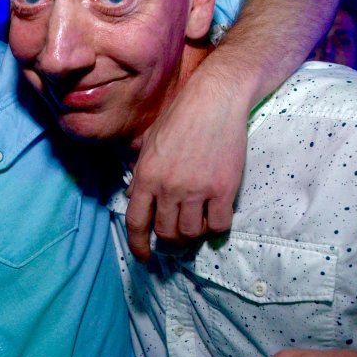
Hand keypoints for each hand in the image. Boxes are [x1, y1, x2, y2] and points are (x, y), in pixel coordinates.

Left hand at [126, 69, 245, 260]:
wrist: (216, 99)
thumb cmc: (181, 116)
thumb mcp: (150, 142)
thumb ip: (140, 172)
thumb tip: (133, 196)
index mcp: (147, 176)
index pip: (136, 222)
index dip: (138, 245)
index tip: (144, 257)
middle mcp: (169, 188)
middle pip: (166, 232)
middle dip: (170, 239)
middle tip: (177, 234)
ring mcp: (197, 190)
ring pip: (190, 232)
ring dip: (192, 234)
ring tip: (196, 223)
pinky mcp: (223, 189)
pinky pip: (218, 224)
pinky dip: (215, 226)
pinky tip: (215, 215)